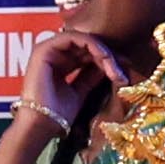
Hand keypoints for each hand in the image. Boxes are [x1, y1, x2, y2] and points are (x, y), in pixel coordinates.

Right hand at [0, 33, 123, 163]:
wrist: (42, 125)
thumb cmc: (58, 114)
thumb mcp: (82, 90)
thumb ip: (92, 75)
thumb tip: (110, 64)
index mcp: (59, 63)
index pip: (87, 53)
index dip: (106, 60)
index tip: (122, 74)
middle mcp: (52, 53)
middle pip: (86, 45)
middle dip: (107, 56)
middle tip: (122, 71)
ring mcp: (47, 49)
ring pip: (82, 39)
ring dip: (102, 51)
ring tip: (113, 67)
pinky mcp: (44, 48)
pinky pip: (73, 38)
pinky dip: (92, 45)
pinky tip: (103, 58)